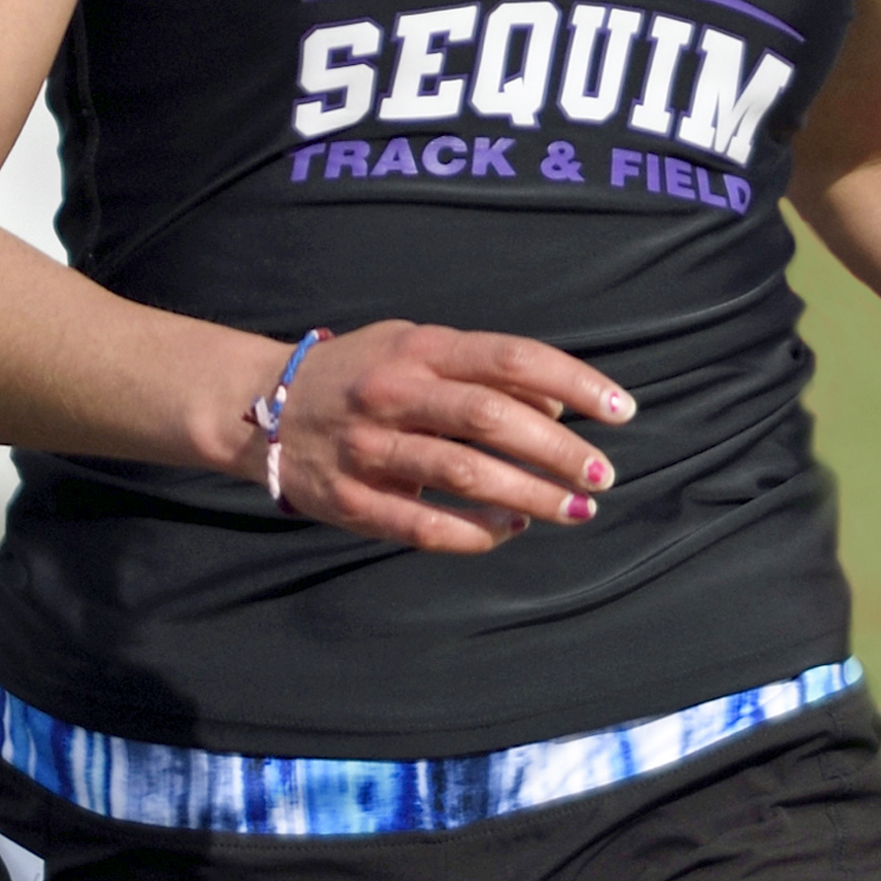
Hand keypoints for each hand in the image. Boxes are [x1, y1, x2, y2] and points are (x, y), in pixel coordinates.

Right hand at [270, 320, 632, 552]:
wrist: (259, 409)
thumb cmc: (358, 373)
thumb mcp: (415, 346)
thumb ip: (483, 368)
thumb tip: (560, 403)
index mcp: (419, 348)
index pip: (512, 358)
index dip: (576, 383)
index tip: (621, 412)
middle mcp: (395, 393)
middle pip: (494, 419)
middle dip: (560, 453)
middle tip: (603, 476)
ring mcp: (371, 449)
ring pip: (466, 475)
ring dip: (531, 496)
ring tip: (575, 510)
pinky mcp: (353, 501)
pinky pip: (425, 524)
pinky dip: (477, 533)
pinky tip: (511, 531)